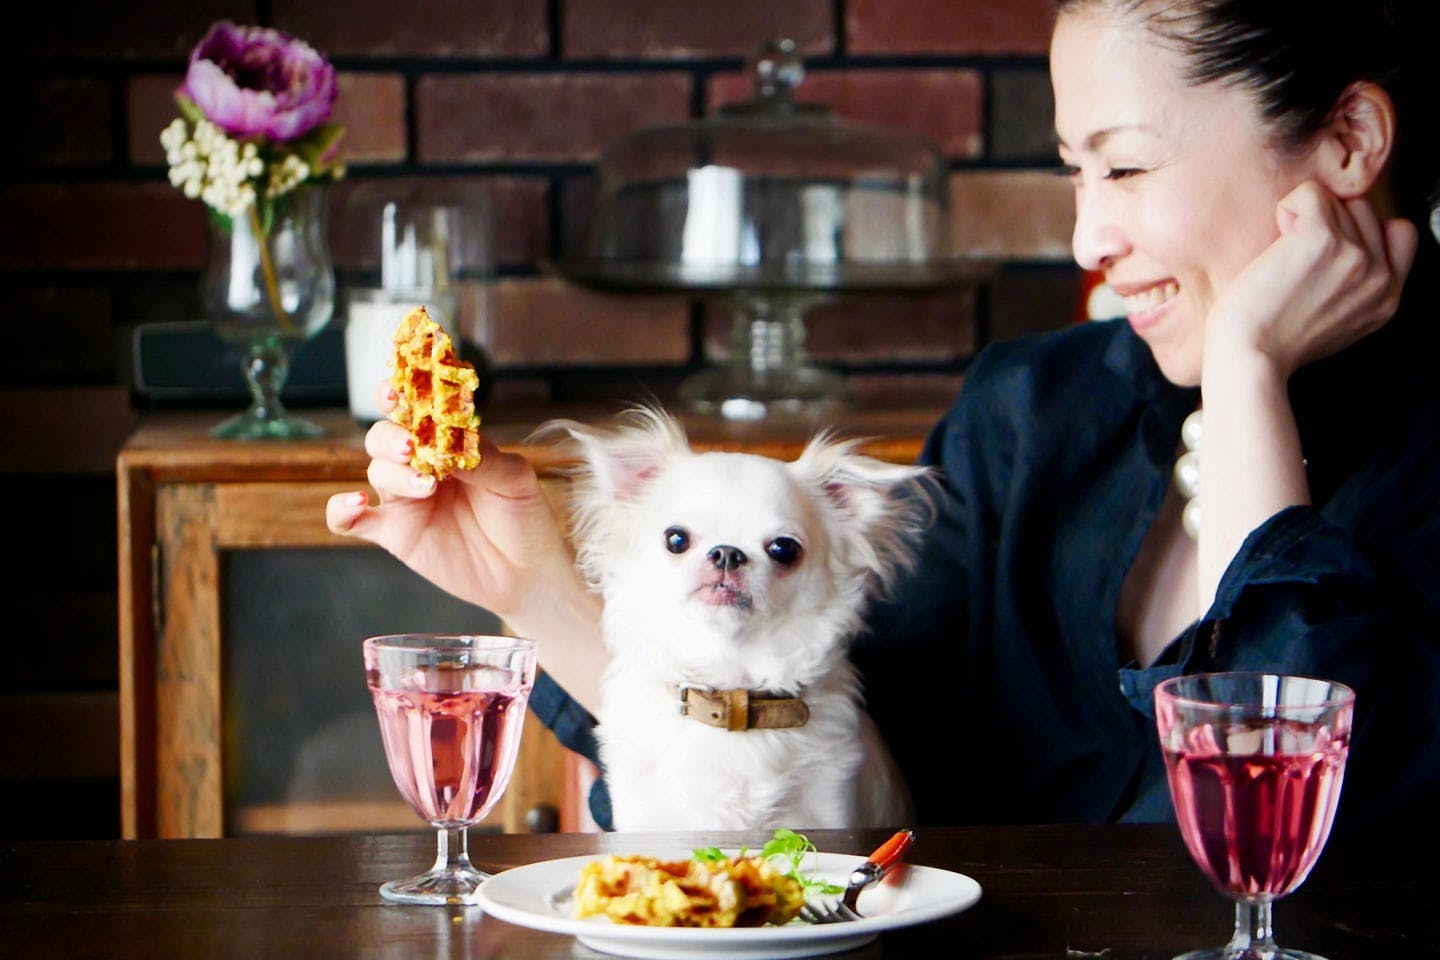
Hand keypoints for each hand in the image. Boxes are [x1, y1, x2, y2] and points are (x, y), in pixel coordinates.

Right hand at [324, 387, 580, 624]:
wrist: (527, 571)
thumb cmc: (523, 516)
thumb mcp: (514, 479)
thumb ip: (484, 459)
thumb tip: (451, 446)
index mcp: (448, 442)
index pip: (415, 409)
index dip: (399, 395)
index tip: (397, 392)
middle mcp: (420, 465)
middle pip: (384, 437)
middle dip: (391, 436)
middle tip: (412, 446)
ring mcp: (404, 499)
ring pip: (376, 471)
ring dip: (393, 473)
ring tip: (425, 486)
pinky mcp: (394, 534)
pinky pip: (350, 521)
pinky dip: (341, 510)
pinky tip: (355, 503)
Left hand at [1205, 180, 1417, 379]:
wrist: (1248, 355)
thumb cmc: (1272, 340)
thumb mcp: (1337, 322)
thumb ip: (1356, 289)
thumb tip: (1351, 248)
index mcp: (1387, 299)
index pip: (1401, 233)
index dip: (1362, 230)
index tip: (1326, 251)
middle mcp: (1379, 277)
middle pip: (1363, 211)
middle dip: (1326, 223)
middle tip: (1293, 260)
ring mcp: (1356, 257)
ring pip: (1337, 201)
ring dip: (1303, 219)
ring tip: (1283, 257)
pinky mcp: (1323, 240)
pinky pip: (1311, 193)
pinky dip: (1287, 208)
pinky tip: (1276, 240)